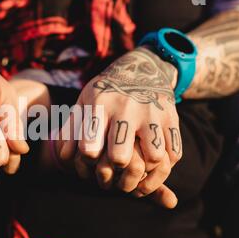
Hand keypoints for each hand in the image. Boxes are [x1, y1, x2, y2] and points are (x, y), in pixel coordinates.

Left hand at [58, 47, 181, 206]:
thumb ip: (71, 130)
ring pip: (153, 158)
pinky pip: (174, 152)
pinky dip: (165, 163)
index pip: (90, 147)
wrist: (142, 68)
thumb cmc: (105, 93)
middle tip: (116, 166)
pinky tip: (153, 160)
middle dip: (116, 168)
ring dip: (145, 169)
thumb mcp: (84, 102)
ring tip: (138, 166)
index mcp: (100, 106)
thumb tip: (64, 158)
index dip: (89, 160)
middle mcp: (126, 109)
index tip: (92, 157)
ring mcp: (152, 114)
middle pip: (120, 157)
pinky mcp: (172, 118)